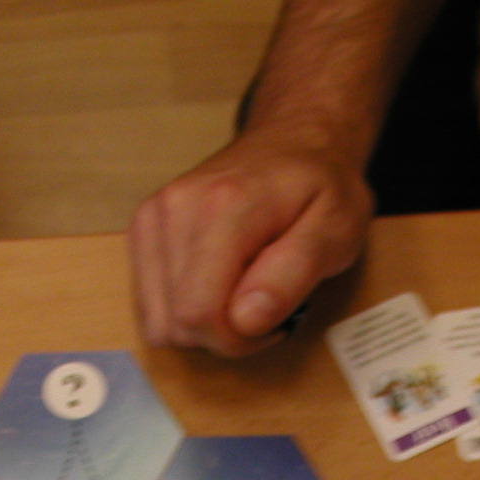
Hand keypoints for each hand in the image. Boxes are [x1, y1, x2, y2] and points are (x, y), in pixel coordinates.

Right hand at [129, 127, 371, 357]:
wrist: (292, 139)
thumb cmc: (320, 184)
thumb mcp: (336, 228)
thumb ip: (294, 274)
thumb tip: (246, 320)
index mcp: (222, 208)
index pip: (199, 314)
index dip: (237, 340)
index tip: (273, 322)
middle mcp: (174, 209)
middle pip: (173, 325)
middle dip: (221, 335)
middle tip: (263, 307)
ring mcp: (152, 217)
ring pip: (156, 322)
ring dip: (201, 326)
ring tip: (240, 295)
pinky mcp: (143, 229)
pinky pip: (149, 305)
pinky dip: (182, 310)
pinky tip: (216, 286)